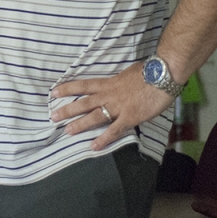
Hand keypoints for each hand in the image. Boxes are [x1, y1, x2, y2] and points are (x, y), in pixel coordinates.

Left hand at [50, 62, 174, 150]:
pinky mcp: (130, 117)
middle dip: (67, 110)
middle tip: (53, 116)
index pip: (84, 85)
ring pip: (94, 116)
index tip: (54, 92)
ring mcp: (119, 107)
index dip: (68, 88)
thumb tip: (118, 82)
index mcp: (109, 83)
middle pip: (84, 103)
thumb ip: (119, 80)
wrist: (163, 75)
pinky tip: (93, 146)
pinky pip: (114, 130)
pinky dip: (103, 139)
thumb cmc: (149, 71)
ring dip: (80, 124)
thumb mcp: (128, 72)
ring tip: (67, 131)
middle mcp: (109, 95)